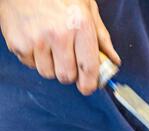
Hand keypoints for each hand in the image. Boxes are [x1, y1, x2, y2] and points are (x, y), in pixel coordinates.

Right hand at [0, 0, 120, 94]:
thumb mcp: (87, 8)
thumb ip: (101, 37)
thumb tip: (114, 60)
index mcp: (80, 26)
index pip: (88, 67)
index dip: (90, 83)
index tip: (89, 87)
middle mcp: (58, 34)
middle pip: (67, 76)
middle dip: (70, 74)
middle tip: (69, 61)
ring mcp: (36, 39)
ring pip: (48, 73)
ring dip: (52, 66)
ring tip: (51, 47)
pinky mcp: (18, 43)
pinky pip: (30, 65)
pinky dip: (35, 58)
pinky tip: (37, 42)